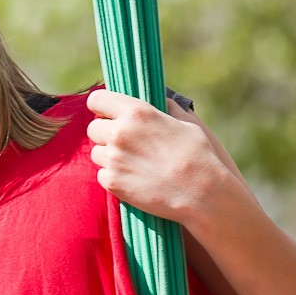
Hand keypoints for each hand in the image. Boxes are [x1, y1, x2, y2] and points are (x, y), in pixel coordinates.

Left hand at [85, 89, 240, 225]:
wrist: (202, 195)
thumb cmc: (199, 157)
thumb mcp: (186, 124)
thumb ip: (167, 110)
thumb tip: (162, 99)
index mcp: (136, 113)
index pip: (96, 100)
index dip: (101, 107)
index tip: (107, 114)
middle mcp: (120, 133)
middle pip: (93, 128)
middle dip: (105, 134)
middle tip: (125, 143)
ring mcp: (113, 158)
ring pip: (96, 152)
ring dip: (109, 157)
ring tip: (134, 163)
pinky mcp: (112, 182)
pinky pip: (102, 174)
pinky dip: (113, 177)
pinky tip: (134, 179)